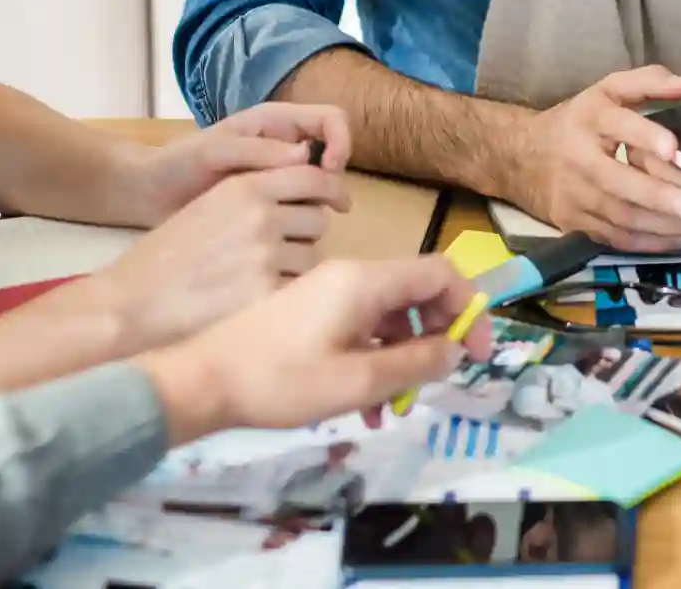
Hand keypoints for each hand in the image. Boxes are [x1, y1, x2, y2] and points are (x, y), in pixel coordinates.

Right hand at [75, 164, 350, 351]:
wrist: (130, 302)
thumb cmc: (166, 257)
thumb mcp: (210, 206)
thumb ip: (256, 195)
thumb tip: (310, 196)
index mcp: (246, 187)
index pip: (314, 178)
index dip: (332, 191)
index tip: (340, 202)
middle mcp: (261, 216)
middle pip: (319, 221)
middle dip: (306, 236)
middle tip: (277, 255)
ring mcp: (265, 256)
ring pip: (313, 259)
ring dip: (298, 270)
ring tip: (257, 281)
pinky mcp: (264, 295)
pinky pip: (300, 292)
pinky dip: (288, 298)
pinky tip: (258, 303)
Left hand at [129, 102, 352, 226]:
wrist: (150, 195)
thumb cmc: (178, 163)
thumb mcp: (214, 150)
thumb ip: (258, 151)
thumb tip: (306, 157)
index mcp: (277, 123)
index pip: (332, 120)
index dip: (341, 141)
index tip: (328, 170)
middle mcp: (286, 148)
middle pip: (335, 156)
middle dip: (332, 180)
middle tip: (316, 206)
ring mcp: (281, 179)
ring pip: (322, 188)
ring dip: (318, 204)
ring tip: (293, 224)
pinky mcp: (273, 207)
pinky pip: (303, 212)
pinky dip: (302, 223)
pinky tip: (285, 237)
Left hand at [135, 256, 492, 444]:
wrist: (202, 382)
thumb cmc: (281, 380)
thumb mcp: (357, 380)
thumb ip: (416, 363)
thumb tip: (457, 350)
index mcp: (366, 281)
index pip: (441, 274)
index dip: (470, 310)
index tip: (478, 354)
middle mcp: (351, 276)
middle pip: (417, 294)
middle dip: (435, 339)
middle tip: (433, 384)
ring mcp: (328, 292)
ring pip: (389, 316)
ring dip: (403, 358)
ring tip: (392, 408)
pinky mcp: (310, 312)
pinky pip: (361, 327)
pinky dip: (374, 359)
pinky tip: (364, 404)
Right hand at [513, 66, 680, 252]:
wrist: (523, 157)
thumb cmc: (579, 122)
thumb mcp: (607, 91)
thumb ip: (648, 82)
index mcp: (591, 120)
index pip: (617, 125)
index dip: (644, 136)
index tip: (673, 148)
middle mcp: (580, 159)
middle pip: (619, 182)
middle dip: (658, 195)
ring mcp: (576, 196)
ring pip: (621, 216)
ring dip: (663, 225)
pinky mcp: (576, 224)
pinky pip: (615, 238)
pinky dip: (649, 242)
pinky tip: (679, 239)